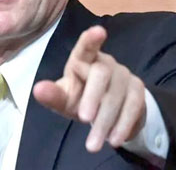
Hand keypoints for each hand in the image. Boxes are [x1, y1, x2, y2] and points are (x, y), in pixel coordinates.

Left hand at [33, 25, 146, 152]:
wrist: (109, 113)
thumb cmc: (81, 98)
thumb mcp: (65, 99)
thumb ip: (53, 95)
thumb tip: (37, 89)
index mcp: (83, 59)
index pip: (86, 46)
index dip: (91, 39)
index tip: (99, 32)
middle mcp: (105, 62)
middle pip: (101, 74)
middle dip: (93, 97)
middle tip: (84, 119)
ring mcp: (123, 74)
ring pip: (117, 94)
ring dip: (106, 120)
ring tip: (94, 144)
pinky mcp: (138, 89)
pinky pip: (133, 105)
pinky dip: (123, 123)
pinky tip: (115, 139)